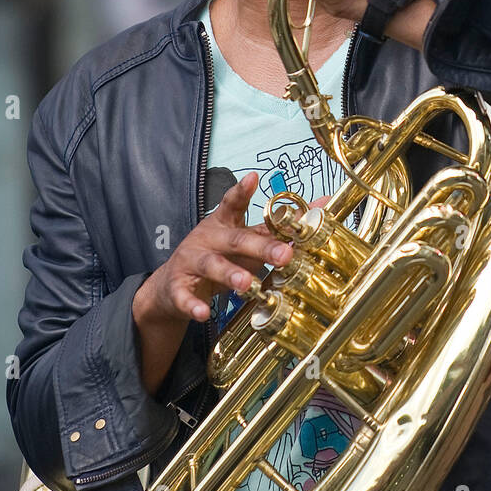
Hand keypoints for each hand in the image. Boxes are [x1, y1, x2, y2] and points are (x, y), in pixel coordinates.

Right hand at [134, 173, 293, 326]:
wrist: (171, 285)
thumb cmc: (218, 256)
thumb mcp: (244, 238)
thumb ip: (276, 227)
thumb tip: (319, 206)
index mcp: (223, 224)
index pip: (233, 204)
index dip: (242, 191)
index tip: (253, 178)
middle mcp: (207, 239)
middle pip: (235, 240)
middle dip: (261, 247)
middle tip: (284, 255)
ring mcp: (191, 263)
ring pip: (211, 266)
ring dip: (230, 274)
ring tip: (247, 283)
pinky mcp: (177, 288)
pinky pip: (185, 297)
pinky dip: (194, 305)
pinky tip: (203, 313)